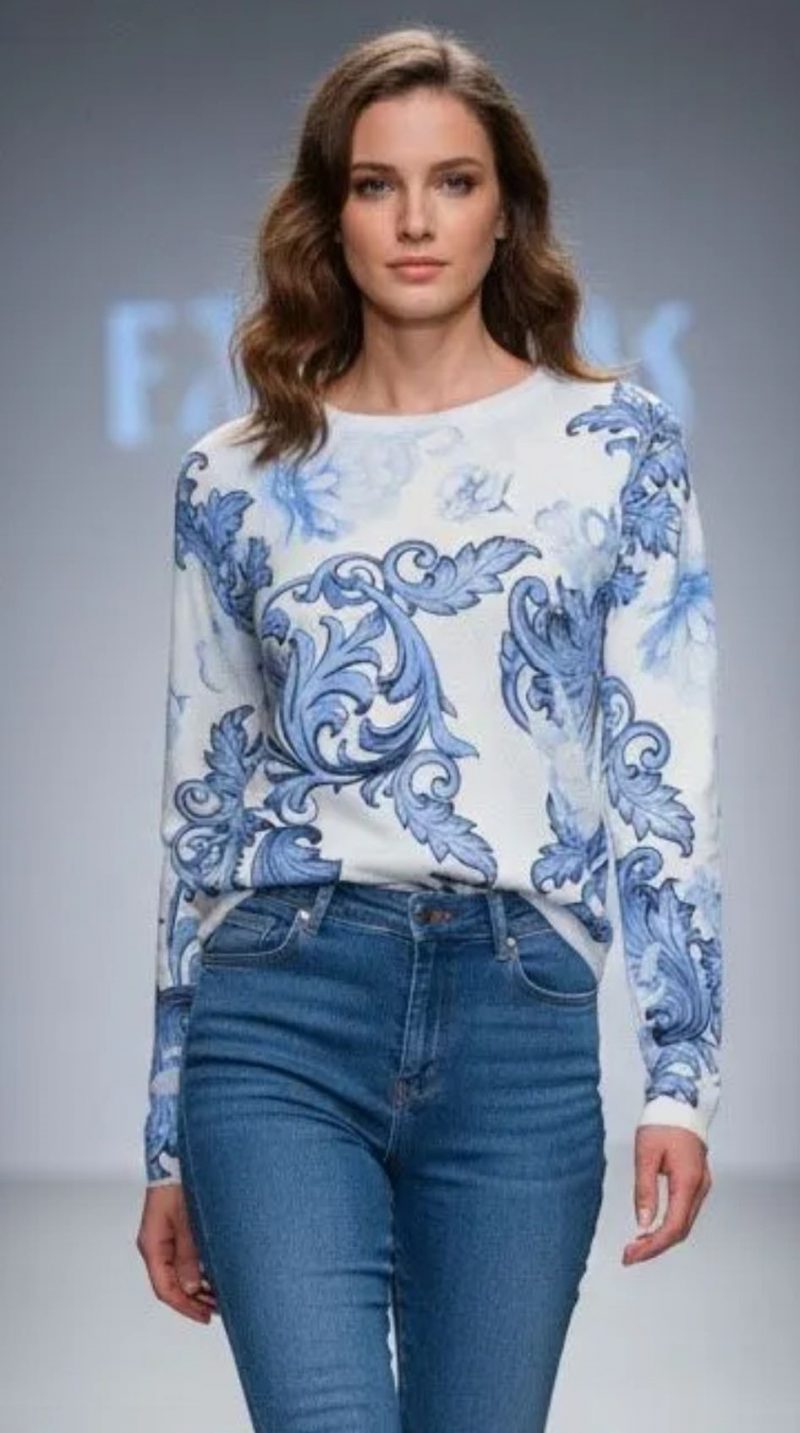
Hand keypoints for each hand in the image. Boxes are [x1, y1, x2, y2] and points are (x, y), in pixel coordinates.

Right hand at [136, 1183, 217, 1321]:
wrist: (175, 1153)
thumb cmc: (178, 1180)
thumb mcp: (186, 1220)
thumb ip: (188, 1253)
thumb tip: (192, 1286)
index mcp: (152, 1244)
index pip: (165, 1288)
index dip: (186, 1306)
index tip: (206, 1315)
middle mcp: (156, 1244)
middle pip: (172, 1284)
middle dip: (195, 1300)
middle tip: (219, 1309)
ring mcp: (165, 1237)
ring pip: (179, 1272)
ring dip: (199, 1287)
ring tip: (221, 1296)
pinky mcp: (175, 1229)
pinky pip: (184, 1258)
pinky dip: (199, 1269)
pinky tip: (215, 1274)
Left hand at [622, 1124, 711, 1264]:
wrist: (680, 1102)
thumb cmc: (662, 1123)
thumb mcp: (646, 1155)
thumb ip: (645, 1190)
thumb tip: (642, 1224)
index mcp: (688, 1181)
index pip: (672, 1227)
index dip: (651, 1246)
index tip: (630, 1255)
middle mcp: (700, 1187)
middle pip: (680, 1230)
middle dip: (654, 1247)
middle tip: (629, 1255)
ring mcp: (701, 1186)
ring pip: (683, 1224)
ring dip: (661, 1238)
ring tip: (636, 1245)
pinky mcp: (697, 1182)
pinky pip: (684, 1212)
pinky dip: (668, 1225)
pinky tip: (651, 1227)